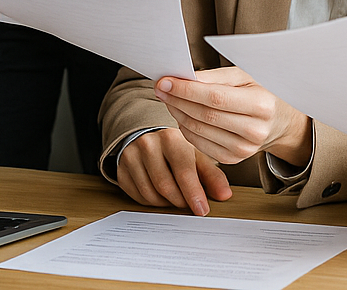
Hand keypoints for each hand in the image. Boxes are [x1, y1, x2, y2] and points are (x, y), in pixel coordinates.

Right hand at [116, 128, 232, 215]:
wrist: (146, 136)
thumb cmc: (175, 149)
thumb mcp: (196, 156)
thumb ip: (212, 175)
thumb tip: (225, 195)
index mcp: (170, 138)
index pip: (183, 171)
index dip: (194, 194)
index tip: (202, 210)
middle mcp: (147, 144)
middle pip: (165, 186)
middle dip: (180, 201)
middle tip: (188, 205)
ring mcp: (131, 157)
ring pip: (150, 194)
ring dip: (166, 203)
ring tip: (175, 197)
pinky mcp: (121, 170)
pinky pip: (138, 197)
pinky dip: (152, 202)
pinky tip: (160, 195)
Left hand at [153, 67, 309, 165]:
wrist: (279, 121)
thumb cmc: (259, 91)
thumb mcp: (244, 76)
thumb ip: (213, 77)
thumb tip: (182, 78)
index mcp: (261, 105)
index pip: (215, 98)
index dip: (186, 90)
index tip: (164, 81)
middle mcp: (255, 131)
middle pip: (204, 116)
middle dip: (177, 100)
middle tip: (160, 88)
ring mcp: (244, 149)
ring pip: (199, 130)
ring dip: (177, 113)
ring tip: (168, 98)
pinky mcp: (233, 159)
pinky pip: (200, 144)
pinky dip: (184, 128)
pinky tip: (180, 114)